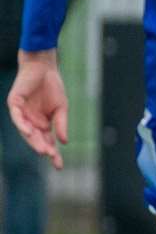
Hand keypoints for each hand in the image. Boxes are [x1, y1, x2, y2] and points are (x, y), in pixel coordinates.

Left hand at [7, 50, 68, 168]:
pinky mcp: (14, 104)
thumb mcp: (61, 108)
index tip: (59, 166)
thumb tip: (64, 142)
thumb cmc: (52, 86)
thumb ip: (61, 124)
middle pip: (36, 139)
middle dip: (43, 148)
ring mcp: (21, 114)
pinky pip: (17, 118)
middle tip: (51, 157)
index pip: (47, 142)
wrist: (43, 67)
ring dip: (33, 140)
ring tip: (43, 150)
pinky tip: (29, 131)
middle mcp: (30, 122)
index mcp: (42, 124)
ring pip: (26, 131)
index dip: (53, 153)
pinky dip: (22, 125)